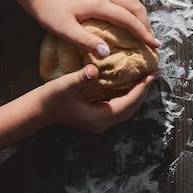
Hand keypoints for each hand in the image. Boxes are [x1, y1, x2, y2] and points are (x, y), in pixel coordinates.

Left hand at [31, 0, 160, 56]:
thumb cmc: (50, 12)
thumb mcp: (64, 30)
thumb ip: (86, 41)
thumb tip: (108, 53)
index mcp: (99, 3)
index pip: (128, 18)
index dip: (143, 32)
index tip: (153, 45)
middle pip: (135, 7)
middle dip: (146, 24)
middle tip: (153, 42)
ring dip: (142, 15)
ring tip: (146, 31)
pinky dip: (134, 7)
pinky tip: (133, 17)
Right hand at [41, 64, 159, 131]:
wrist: (38, 111)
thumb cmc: (50, 98)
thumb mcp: (65, 85)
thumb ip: (81, 78)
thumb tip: (95, 70)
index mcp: (100, 117)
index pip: (129, 101)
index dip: (143, 87)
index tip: (153, 72)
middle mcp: (103, 122)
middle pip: (132, 107)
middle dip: (144, 89)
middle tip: (154, 72)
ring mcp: (101, 121)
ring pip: (128, 108)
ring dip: (138, 92)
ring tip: (147, 76)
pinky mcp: (98, 116)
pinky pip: (120, 106)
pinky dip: (129, 94)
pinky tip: (131, 82)